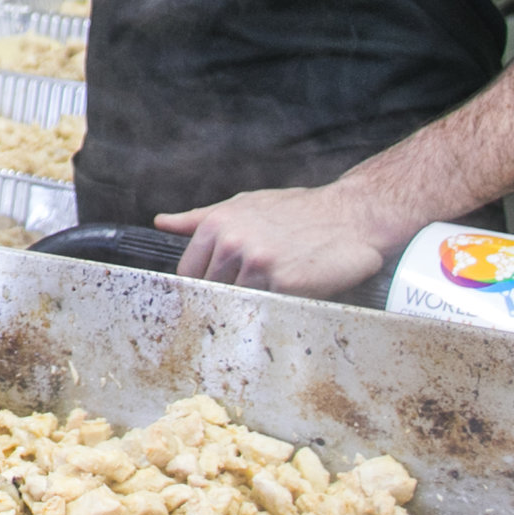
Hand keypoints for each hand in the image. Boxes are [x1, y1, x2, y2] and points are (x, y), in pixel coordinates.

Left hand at [154, 184, 386, 298]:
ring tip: (276, 291)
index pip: (189, 273)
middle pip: (211, 291)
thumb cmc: (297, 211)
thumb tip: (161, 222)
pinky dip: (275, 308)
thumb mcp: (244, 205)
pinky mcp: (284, 284)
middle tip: (253, 294)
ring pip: (237, 302)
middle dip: (227, 296)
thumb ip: (200, 218)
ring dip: (252, 304)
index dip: (200, 287)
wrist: (352, 216)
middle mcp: (232, 242)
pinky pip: (266, 308)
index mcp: (217, 224)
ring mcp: (258, 264)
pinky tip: (291, 295)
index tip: (211, 295)